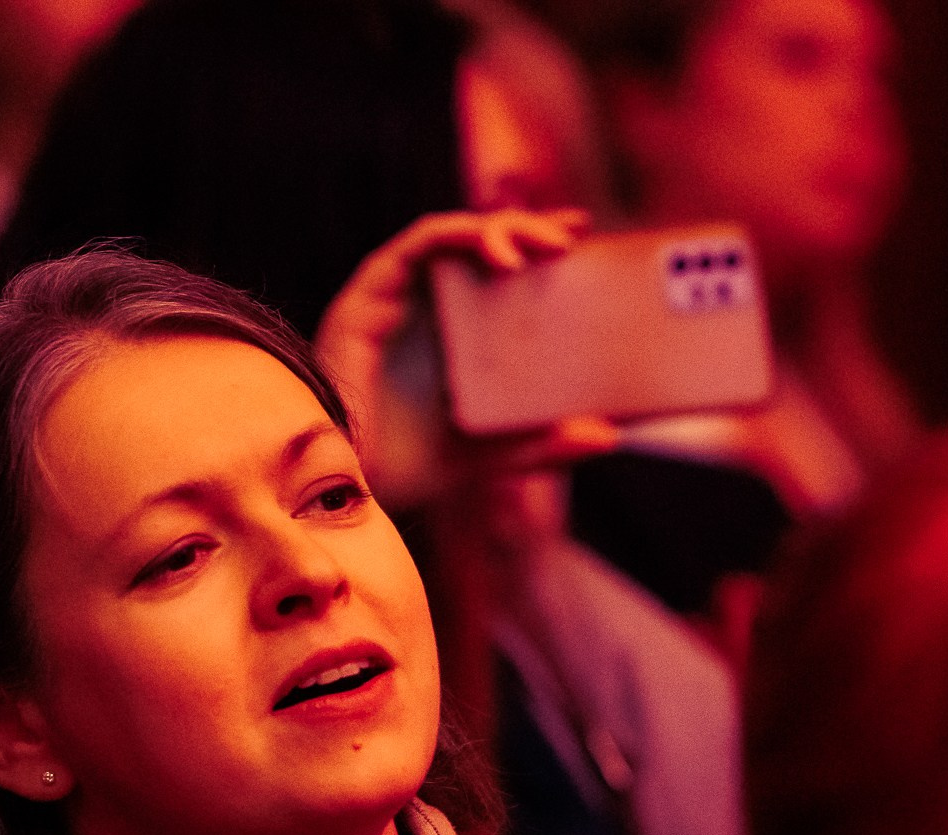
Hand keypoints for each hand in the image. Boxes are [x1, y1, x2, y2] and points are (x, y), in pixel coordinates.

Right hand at [315, 208, 620, 510]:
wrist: (338, 493)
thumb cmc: (400, 471)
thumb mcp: (487, 456)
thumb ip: (542, 445)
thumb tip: (609, 436)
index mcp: (443, 334)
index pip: (493, 272)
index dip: (534, 245)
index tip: (581, 237)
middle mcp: (417, 309)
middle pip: (475, 246)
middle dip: (525, 230)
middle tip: (569, 240)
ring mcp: (390, 301)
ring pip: (448, 235)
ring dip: (497, 229)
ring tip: (538, 248)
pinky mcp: (366, 299)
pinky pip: (415, 245)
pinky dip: (458, 238)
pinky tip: (494, 253)